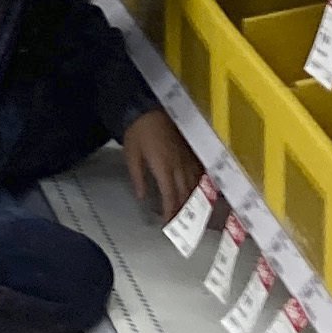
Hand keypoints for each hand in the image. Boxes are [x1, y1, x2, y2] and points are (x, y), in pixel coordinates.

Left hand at [120, 108, 202, 224]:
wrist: (148, 107)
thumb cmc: (137, 131)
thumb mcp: (131, 155)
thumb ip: (138, 177)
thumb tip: (142, 197)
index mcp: (164, 168)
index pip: (170, 196)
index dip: (170, 212)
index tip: (168, 224)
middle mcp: (179, 165)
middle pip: (185, 193)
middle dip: (184, 211)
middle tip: (182, 224)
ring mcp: (188, 157)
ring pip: (195, 184)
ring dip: (193, 200)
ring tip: (192, 213)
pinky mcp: (191, 149)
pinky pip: (199, 171)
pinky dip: (200, 184)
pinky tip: (199, 190)